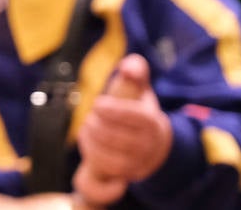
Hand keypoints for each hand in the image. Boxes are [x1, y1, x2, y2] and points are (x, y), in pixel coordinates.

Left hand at [73, 54, 172, 206]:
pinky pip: (107, 171)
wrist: (150, 143)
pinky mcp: (127, 175)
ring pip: (112, 157)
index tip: (98, 103)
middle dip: (99, 125)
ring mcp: (139, 163)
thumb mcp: (138, 87)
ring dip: (93, 141)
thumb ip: (135, 71)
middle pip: (121, 139)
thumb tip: (130, 65)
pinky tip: (88, 140)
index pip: (138, 118)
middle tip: (90, 115)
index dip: (116, 111)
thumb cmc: (136, 108)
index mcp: (152, 121)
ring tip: (87, 127)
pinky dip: (93, 156)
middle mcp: (149, 146)